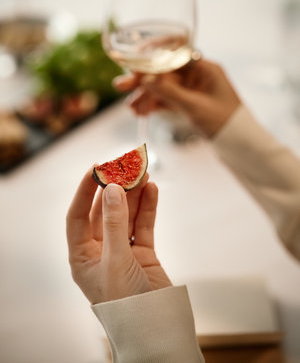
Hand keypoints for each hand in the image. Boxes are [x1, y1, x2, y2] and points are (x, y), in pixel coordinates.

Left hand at [66, 169, 170, 303]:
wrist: (155, 326)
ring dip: (134, 195)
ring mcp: (123, 250)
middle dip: (114, 189)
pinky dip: (148, 207)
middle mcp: (100, 251)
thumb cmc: (125, 302)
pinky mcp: (143, 252)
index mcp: (82, 256)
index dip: (84, 191)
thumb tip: (112, 188)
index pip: (77, 216)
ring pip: (126, 215)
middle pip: (104, 212)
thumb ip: (115, 223)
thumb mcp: (115, 260)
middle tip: (123, 167)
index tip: (95, 168)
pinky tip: (152, 190)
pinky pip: (144, 225)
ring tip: (143, 173)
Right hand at [114, 57, 240, 136]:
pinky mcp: (189, 104)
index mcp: (204, 68)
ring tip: (131, 109)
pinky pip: (167, 100)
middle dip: (142, 80)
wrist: (241, 146)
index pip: (172, 55)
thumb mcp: (195, 107)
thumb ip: (169, 92)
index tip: (132, 62)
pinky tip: (140, 113)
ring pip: (162, 88)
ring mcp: (192, 90)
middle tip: (120, 86)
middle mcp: (197, 75)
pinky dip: (154, 106)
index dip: (150, 57)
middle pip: (163, 72)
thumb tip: (144, 80)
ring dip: (146, 96)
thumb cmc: (226, 123)